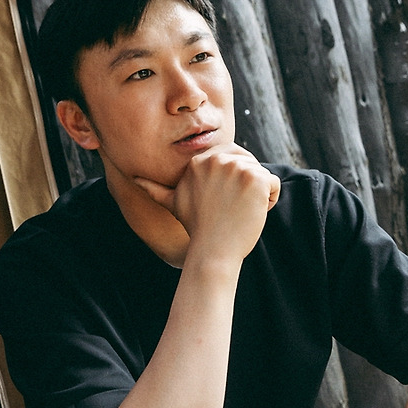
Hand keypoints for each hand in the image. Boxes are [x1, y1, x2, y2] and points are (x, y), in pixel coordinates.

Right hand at [134, 145, 279, 262]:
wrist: (212, 252)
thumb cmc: (197, 229)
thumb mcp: (173, 204)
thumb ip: (155, 188)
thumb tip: (133, 177)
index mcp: (199, 161)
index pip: (230, 156)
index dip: (232, 180)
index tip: (223, 201)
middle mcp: (217, 159)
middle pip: (248, 162)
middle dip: (246, 186)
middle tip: (231, 209)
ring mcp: (237, 168)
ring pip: (261, 174)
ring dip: (257, 195)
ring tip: (239, 213)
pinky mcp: (256, 179)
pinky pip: (274, 184)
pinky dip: (269, 201)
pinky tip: (252, 214)